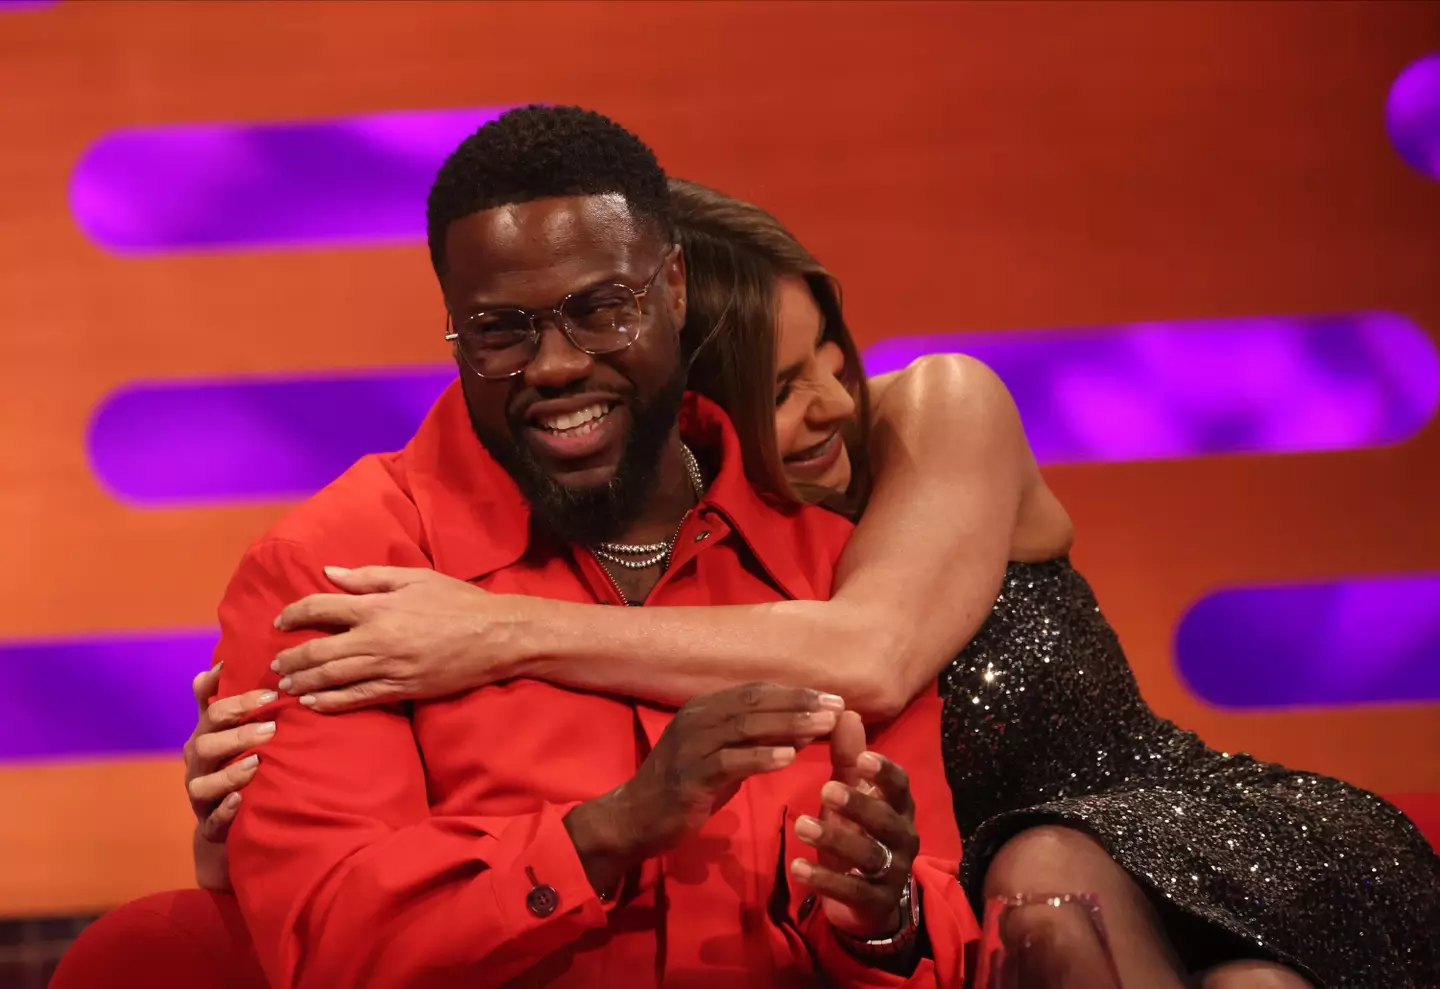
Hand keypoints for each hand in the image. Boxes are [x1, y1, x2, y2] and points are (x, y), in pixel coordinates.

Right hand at [183, 662, 278, 891]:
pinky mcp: (209, 824)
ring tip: (257, 764)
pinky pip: (212, 820)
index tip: (268, 693)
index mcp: (203, 736)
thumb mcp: (226, 729)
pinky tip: (240, 801)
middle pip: (205, 744)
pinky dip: (225, 810)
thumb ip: (221, 697)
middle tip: (270, 729)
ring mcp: (200, 795)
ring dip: (229, 773)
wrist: (226, 818)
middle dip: (236, 734)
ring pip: (203, 784)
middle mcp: (197, 763)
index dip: (234, 701)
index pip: (211, 712)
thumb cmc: (232, 761)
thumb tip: (222, 660)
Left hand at [272, 566, 518, 711]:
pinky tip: (313, 702)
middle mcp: (377, 638)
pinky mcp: (401, 689)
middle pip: (319, 650)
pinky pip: (357, 698)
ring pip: (332, 677)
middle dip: (291, 658)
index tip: (280, 621)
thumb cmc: (458, 601)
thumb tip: (329, 573)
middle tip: (274, 664)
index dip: (294, 613)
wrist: (496, 636)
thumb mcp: (415, 577)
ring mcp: (388, 668)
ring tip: (285, 685)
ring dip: (303, 681)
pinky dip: (330, 701)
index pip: (322, 607)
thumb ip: (369, 576)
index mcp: (378, 606)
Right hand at [565, 683, 844, 894]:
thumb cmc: (687, 787)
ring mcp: (691, 747)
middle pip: (754, 703)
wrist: (637, 818)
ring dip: (787, 725)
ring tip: (822, 728)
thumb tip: (806, 730)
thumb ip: (759, 742)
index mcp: (706, 708)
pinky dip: (760, 757)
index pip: (756, 691)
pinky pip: (729, 761)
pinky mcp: (689, 777)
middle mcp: (697, 719)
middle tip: (836, 707)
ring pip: (745, 727)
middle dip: (798, 704)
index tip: (832, 698)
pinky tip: (789, 757)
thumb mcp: (725, 758)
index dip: (795, 693)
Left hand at [790, 711, 918, 938]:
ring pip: (868, 854)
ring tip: (800, 825)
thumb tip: (845, 710)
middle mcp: (903, 837)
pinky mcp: (874, 901)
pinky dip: (824, 879)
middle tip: (826, 790)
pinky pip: (852, 890)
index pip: (900, 785)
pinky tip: (797, 868)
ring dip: (834, 839)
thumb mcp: (850, 793)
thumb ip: (848, 756)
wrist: (865, 899)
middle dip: (859, 805)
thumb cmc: (857, 832)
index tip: (862, 759)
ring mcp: (892, 872)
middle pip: (887, 820)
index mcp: (899, 807)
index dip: (884, 773)